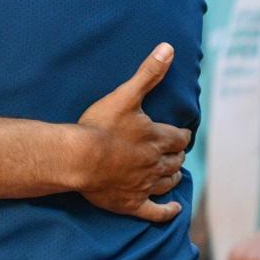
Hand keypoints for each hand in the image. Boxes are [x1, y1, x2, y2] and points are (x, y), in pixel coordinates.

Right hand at [75, 43, 190, 221]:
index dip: (181, 135)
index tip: (181, 134)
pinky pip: (155, 211)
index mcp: (157, 138)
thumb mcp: (125, 95)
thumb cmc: (100, 126)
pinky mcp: (131, 203)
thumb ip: (148, 73)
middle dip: (177, 155)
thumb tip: (169, 48)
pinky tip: (173, 209)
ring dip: (173, 176)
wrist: (78, 158)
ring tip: (173, 172)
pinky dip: (167, 211)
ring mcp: (144, 185)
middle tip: (174, 151)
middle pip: (175, 160)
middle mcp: (156, 163)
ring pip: (168, 182)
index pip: (179, 138)